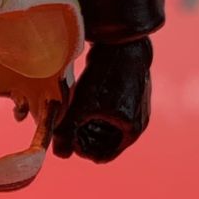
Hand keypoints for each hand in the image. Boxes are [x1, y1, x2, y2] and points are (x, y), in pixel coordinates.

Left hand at [52, 37, 152, 163]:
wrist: (122, 42)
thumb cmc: (104, 74)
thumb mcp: (81, 105)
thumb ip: (67, 131)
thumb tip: (59, 155)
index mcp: (131, 130)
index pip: (101, 155)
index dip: (80, 149)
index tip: (66, 135)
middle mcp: (138, 123)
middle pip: (103, 143)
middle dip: (83, 136)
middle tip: (65, 123)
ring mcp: (137, 110)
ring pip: (106, 128)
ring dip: (88, 125)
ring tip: (72, 111)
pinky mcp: (132, 97)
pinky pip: (112, 115)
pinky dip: (96, 113)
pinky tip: (81, 101)